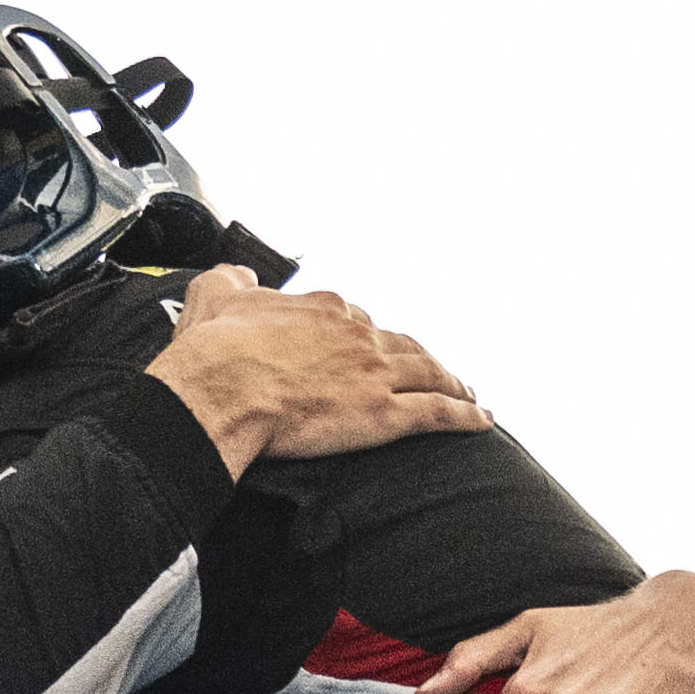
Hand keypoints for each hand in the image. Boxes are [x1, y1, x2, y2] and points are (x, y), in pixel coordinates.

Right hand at [148, 277, 485, 471]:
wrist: (220, 390)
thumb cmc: (214, 352)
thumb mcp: (217, 293)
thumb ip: (234, 280)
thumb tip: (241, 274)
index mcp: (324, 309)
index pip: (357, 320)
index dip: (366, 337)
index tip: (369, 349)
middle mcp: (357, 335)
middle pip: (401, 344)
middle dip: (419, 356)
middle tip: (432, 368)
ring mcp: (375, 373)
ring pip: (427, 372)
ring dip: (451, 381)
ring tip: (465, 391)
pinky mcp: (383, 414)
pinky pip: (437, 412)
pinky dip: (464, 415)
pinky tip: (480, 419)